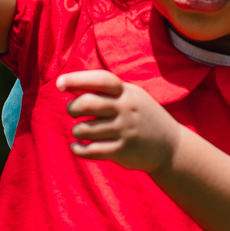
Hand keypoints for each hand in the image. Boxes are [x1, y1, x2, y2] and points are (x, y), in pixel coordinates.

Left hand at [57, 70, 179, 172]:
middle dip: (72, 108)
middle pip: (86, 103)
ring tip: (81, 131)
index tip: (59, 84)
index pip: (100, 80)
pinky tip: (78, 146)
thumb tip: (66, 85)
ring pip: (84, 129)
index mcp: (126, 92)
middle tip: (73, 112)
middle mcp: (125, 109)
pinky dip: (79, 149)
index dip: (76, 79)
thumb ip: (103, 92)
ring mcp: (124, 130)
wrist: (170, 145)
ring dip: (77, 130)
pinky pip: (91, 150)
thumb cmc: (140, 116)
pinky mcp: (122, 151)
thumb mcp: (130, 97)